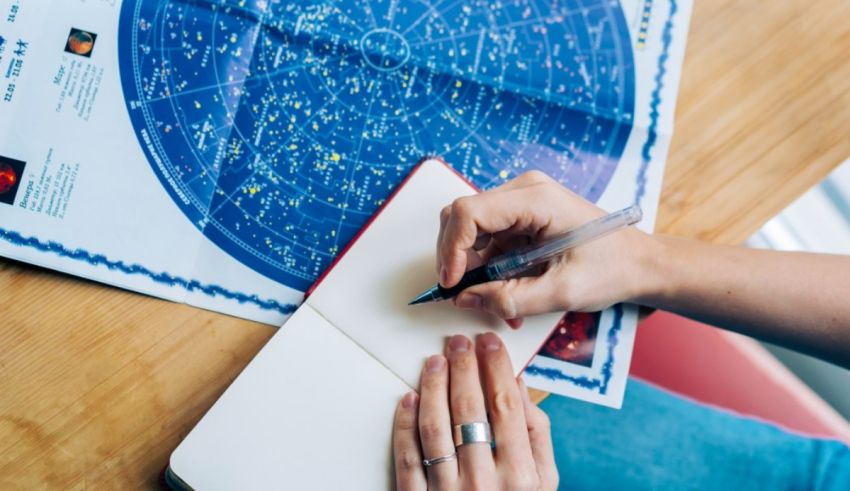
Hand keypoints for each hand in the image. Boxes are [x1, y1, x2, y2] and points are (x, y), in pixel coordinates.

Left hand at [392, 333, 557, 489]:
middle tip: (459, 341)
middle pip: (469, 410)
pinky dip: (404, 426)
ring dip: (433, 387)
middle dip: (464, 367)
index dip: (496, 368)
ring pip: (435, 428)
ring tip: (434, 360)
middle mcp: (485, 482)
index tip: (490, 341)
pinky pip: (407, 459)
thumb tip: (520, 386)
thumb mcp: (545, 484)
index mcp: (521, 475)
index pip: (505, 406)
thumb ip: (537, 436)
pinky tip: (408, 398)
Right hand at [437, 170, 655, 326]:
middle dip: (458, 259)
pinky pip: (488, 239)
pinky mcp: (521, 216)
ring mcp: (522, 202)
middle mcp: (524, 191)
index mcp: (537, 199)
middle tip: (467, 295)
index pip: (470, 212)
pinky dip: (487, 268)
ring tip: (496, 301)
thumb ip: (510, 299)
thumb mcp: (562, 292)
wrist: (639, 263)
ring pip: (471, 230)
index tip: (452, 283)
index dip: (452, 249)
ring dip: (474, 268)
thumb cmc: (613, 269)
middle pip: (463, 217)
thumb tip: (464, 299)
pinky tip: (506, 291)